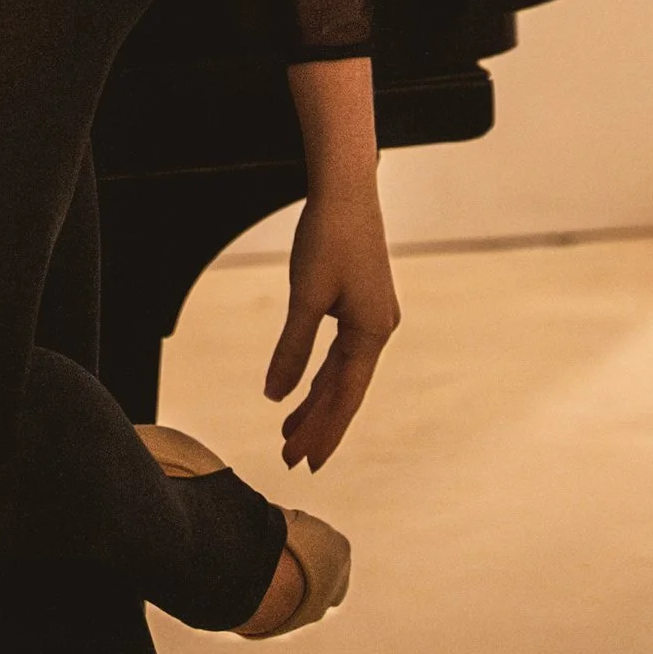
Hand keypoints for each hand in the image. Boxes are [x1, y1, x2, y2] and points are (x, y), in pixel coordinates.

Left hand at [266, 187, 398, 468]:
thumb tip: (274, 395)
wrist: (345, 191)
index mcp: (371, 333)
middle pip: (345, 391)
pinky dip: (320, 376)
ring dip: (317, 404)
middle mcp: (378, 330)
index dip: (323, 431)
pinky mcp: (360, 306)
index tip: (303, 462)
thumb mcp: (305, 296)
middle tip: (292, 461)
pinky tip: (302, 392)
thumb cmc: (327, 238)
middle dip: (319, 426)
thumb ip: (292, 349)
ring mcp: (372, 319)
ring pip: (341, 374)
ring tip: (290, 434)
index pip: (344, 397)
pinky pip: (340, 354)